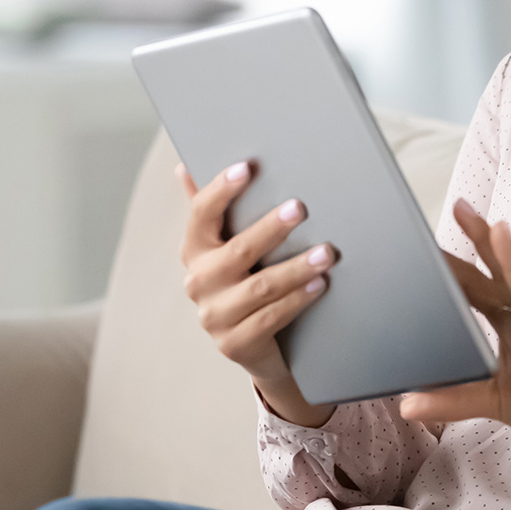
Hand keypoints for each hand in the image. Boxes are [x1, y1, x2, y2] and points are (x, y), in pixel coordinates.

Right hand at [176, 160, 335, 427]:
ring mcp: (214, 316)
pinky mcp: (234, 344)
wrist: (251, 344)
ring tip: (326, 253)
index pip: (201, 214)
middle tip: (300, 208)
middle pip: (238, 251)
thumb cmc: (243, 279)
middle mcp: (198, 282)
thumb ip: (212, 209)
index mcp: (194, 250)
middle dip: (271, 229)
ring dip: (296, 268)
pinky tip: (320, 285)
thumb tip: (184, 165)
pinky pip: (271, 318)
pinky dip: (297, 300)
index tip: (247, 167)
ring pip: (260, 288)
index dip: (221, 189)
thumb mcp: (226, 246)